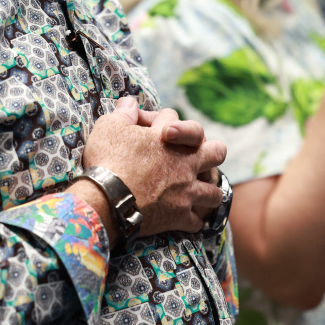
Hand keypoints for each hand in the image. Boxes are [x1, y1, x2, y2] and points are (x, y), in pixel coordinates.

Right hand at [79, 98, 226, 240]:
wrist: (107, 198)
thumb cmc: (107, 159)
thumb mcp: (109, 127)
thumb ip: (123, 113)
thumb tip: (129, 101)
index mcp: (167, 137)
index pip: (174, 117)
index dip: (164, 119)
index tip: (156, 126)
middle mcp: (184, 163)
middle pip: (217, 152)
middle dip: (213, 151)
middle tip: (201, 156)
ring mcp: (186, 191)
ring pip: (214, 192)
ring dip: (208, 192)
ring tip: (201, 193)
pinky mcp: (180, 216)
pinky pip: (196, 222)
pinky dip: (192, 222)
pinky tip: (187, 221)